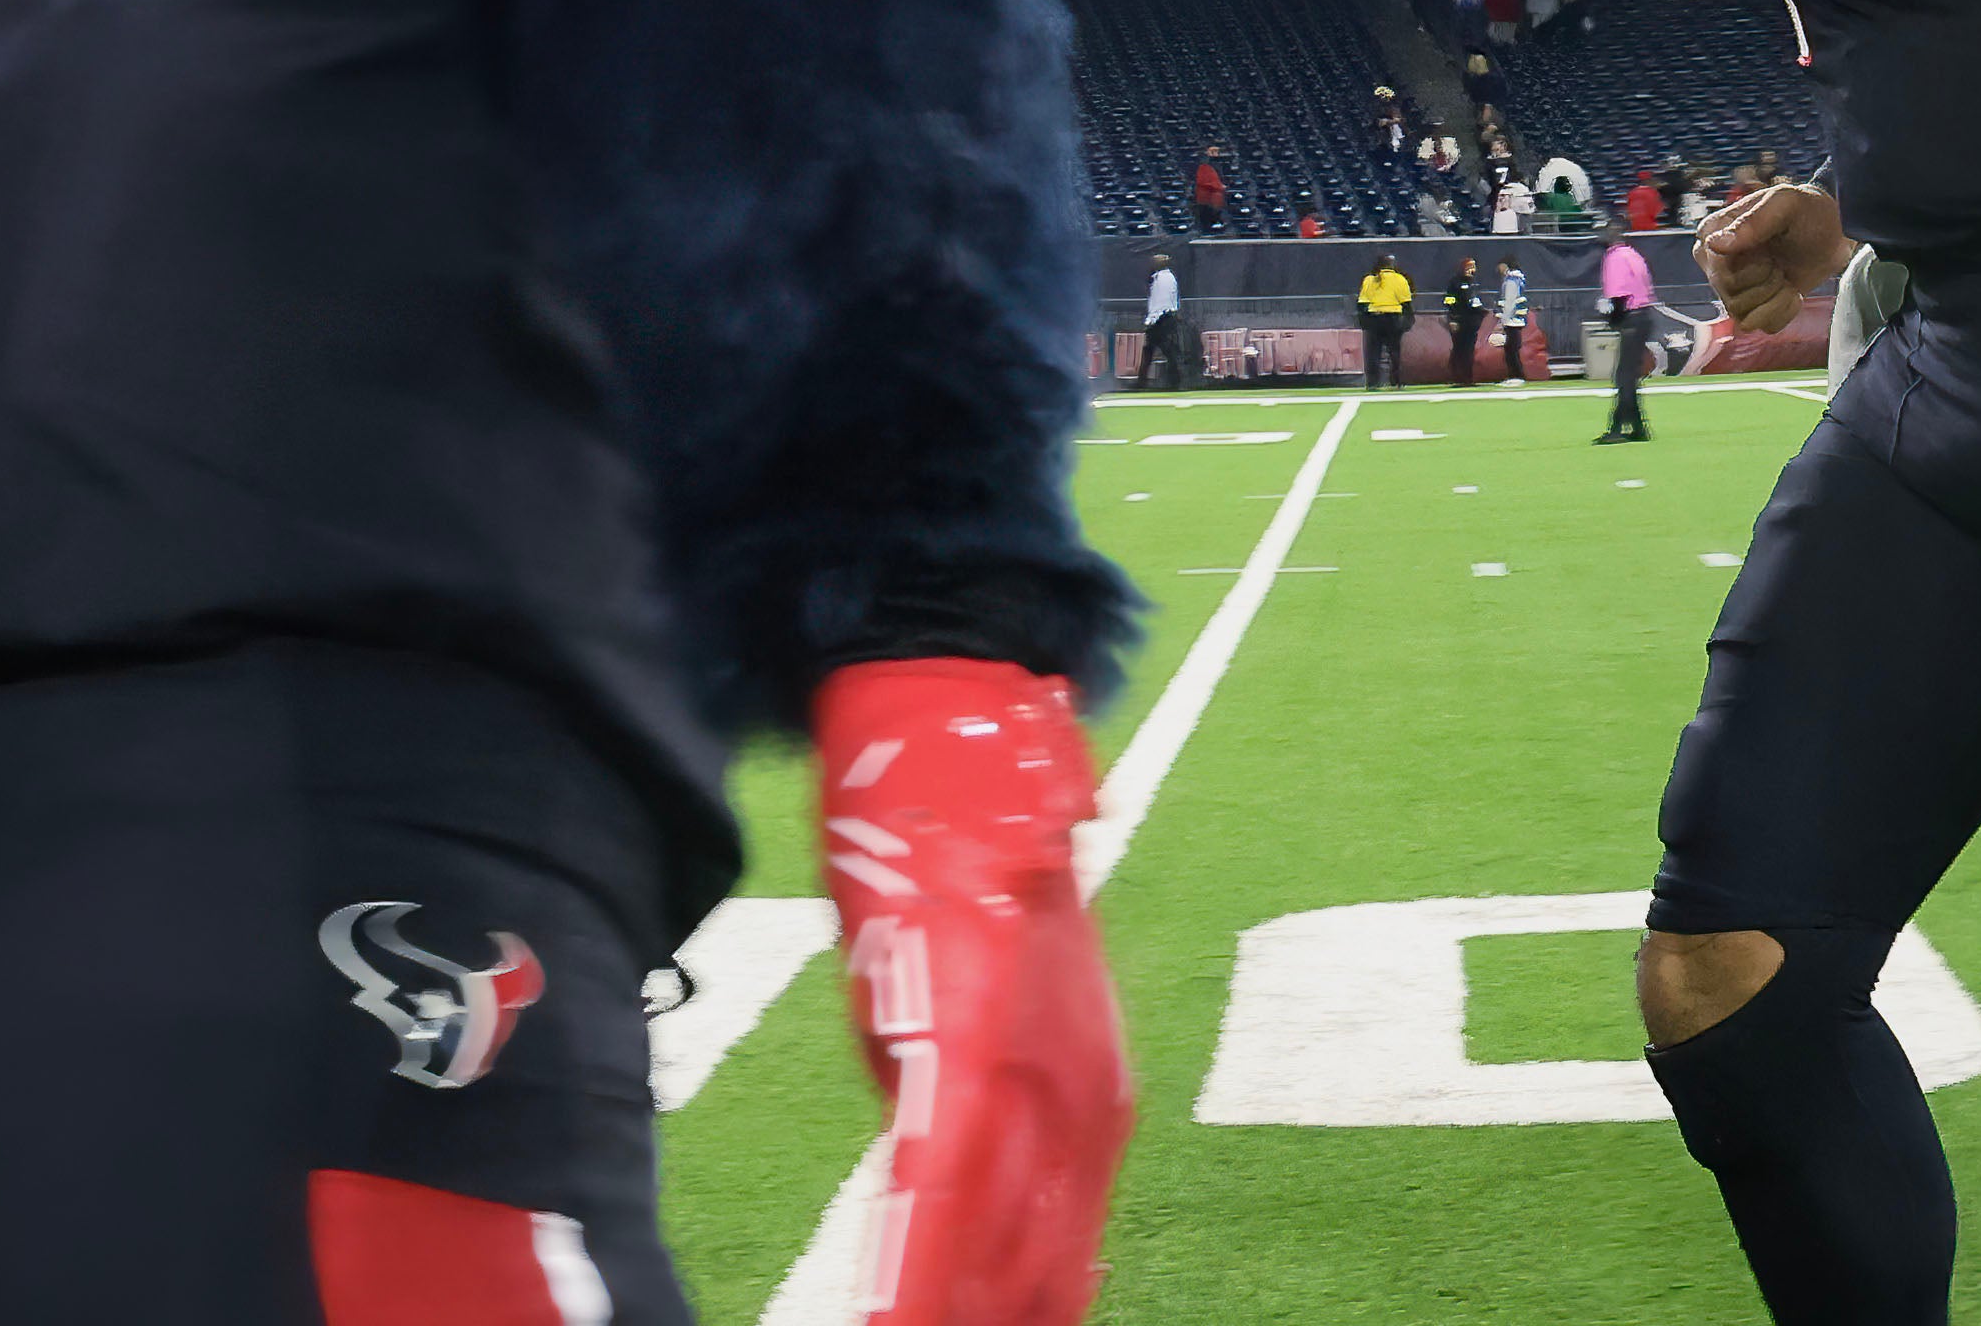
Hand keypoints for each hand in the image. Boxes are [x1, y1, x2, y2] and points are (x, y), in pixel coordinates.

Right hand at [810, 660, 1131, 1325]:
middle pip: (1034, 1272)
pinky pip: (938, 1173)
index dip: (1024, 1320)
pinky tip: (889, 1312)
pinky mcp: (963, 1028)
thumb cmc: (962, 852)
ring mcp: (1029, 1063)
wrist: (960, 715)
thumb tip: (938, 1164)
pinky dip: (914, 1253)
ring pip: (988, 1246)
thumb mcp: (988, 997)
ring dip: (947, 1309)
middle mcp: (1081, 1092)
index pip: (1059, 1259)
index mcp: (1091, 1095)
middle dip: (988, 1324)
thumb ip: (978, 1086)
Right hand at [1698, 179, 1851, 334]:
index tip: (1769, 252)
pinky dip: (1784, 311)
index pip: (1718, 272)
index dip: (1750, 269)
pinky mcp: (1752, 307)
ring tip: (1785, 274)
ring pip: (1744, 317)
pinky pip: (1763, 326)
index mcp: (1712, 233)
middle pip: (1731, 298)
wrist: (1832, 235)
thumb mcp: (1785, 205)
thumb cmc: (1806, 212)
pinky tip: (1791, 291)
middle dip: (1766, 283)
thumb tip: (1714, 245)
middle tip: (1779, 262)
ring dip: (1775, 297)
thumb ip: (1753, 222)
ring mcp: (1732, 288)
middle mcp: (1715, 263)